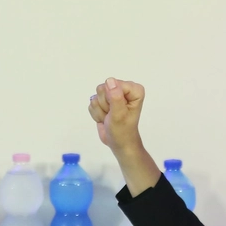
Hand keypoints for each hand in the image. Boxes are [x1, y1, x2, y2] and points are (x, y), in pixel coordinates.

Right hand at [89, 77, 160, 196]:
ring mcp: (112, 95)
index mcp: (133, 90)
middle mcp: (123, 89)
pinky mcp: (103, 102)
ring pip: (96, 96)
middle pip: (103, 88)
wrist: (118, 144)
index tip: (117, 110)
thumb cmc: (122, 131)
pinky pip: (92, 103)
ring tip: (109, 118)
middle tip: (112, 115)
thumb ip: (115, 97)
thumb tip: (110, 81)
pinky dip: (97, 113)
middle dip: (105, 105)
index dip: (112, 98)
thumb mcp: (119, 115)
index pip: (114, 84)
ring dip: (101, 110)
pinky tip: (105, 118)